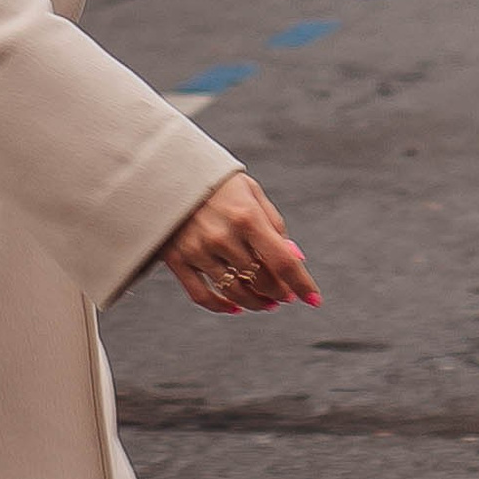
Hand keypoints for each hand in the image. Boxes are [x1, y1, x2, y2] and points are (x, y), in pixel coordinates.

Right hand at [161, 171, 319, 314]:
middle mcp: (222, 236)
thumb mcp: (251, 192)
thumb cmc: (215, 182)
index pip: (283, 261)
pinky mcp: (177, 260)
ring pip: (235, 292)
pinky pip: (202, 295)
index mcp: (246, 216)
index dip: (302, 284)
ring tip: (267, 302)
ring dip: (256, 302)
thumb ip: (274, 225)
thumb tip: (295, 258)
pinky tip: (235, 307)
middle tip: (285, 294)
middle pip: (261, 280)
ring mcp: (198, 251)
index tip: (313, 299)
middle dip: (280, 292)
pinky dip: (222, 306)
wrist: (165, 171)